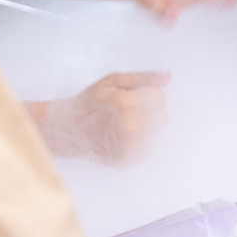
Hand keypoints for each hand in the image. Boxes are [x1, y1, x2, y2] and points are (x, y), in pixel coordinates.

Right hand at [35, 71, 169, 164]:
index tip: (134, 97)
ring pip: (156, 132)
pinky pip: (150, 147)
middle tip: (128, 111)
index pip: (160, 98)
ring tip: (125, 124)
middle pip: (162, 116)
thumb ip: (141, 78)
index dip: (148, 95)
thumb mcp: (112, 81)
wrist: (70, 131)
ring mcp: (132, 147)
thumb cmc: (91, 104)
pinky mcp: (131, 159)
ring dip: (146, 126)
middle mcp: (132, 128)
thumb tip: (166, 77)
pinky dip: (141, 141)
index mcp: (128, 105)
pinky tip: (125, 136)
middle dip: (149, 111)